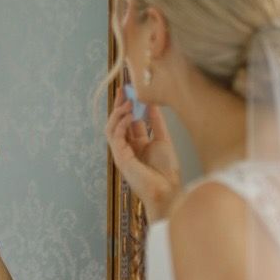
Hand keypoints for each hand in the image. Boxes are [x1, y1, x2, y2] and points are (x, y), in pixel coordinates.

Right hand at [106, 87, 181, 220]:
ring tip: (127, 100)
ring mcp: (121, 153)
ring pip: (112, 128)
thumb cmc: (166, 171)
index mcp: (137, 145)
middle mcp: (127, 148)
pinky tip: (128, 114)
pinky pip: (115, 136)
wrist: (167, 190)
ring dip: (118, 113)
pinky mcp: (120, 158)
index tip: (131, 90)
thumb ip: (156, 123)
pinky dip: (120, 123)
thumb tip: (152, 104)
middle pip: (117, 122)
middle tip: (124, 89)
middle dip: (120, 105)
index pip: (128, 121)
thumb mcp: (163, 140)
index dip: (129, 106)